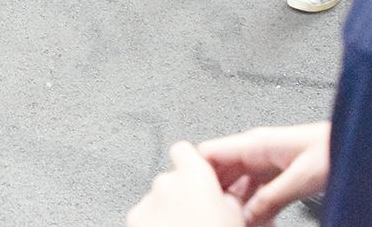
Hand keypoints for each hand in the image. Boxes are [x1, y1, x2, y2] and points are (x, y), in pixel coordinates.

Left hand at [126, 142, 244, 226]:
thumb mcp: (239, 220)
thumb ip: (231, 200)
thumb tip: (229, 198)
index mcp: (194, 177)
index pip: (185, 151)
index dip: (193, 163)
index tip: (201, 177)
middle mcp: (165, 184)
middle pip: (172, 179)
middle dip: (183, 194)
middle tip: (200, 217)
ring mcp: (146, 204)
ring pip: (157, 200)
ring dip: (168, 211)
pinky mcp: (132, 222)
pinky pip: (145, 217)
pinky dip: (154, 225)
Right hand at [198, 121, 330, 225]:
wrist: (359, 144)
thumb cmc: (333, 149)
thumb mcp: (299, 178)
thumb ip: (268, 198)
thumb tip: (244, 215)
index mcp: (254, 143)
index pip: (208, 153)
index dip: (195, 174)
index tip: (192, 196)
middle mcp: (255, 149)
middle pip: (219, 172)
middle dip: (217, 195)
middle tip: (220, 216)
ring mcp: (265, 161)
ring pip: (236, 185)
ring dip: (236, 205)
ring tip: (239, 222)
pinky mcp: (276, 173)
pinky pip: (254, 191)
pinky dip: (253, 207)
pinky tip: (259, 221)